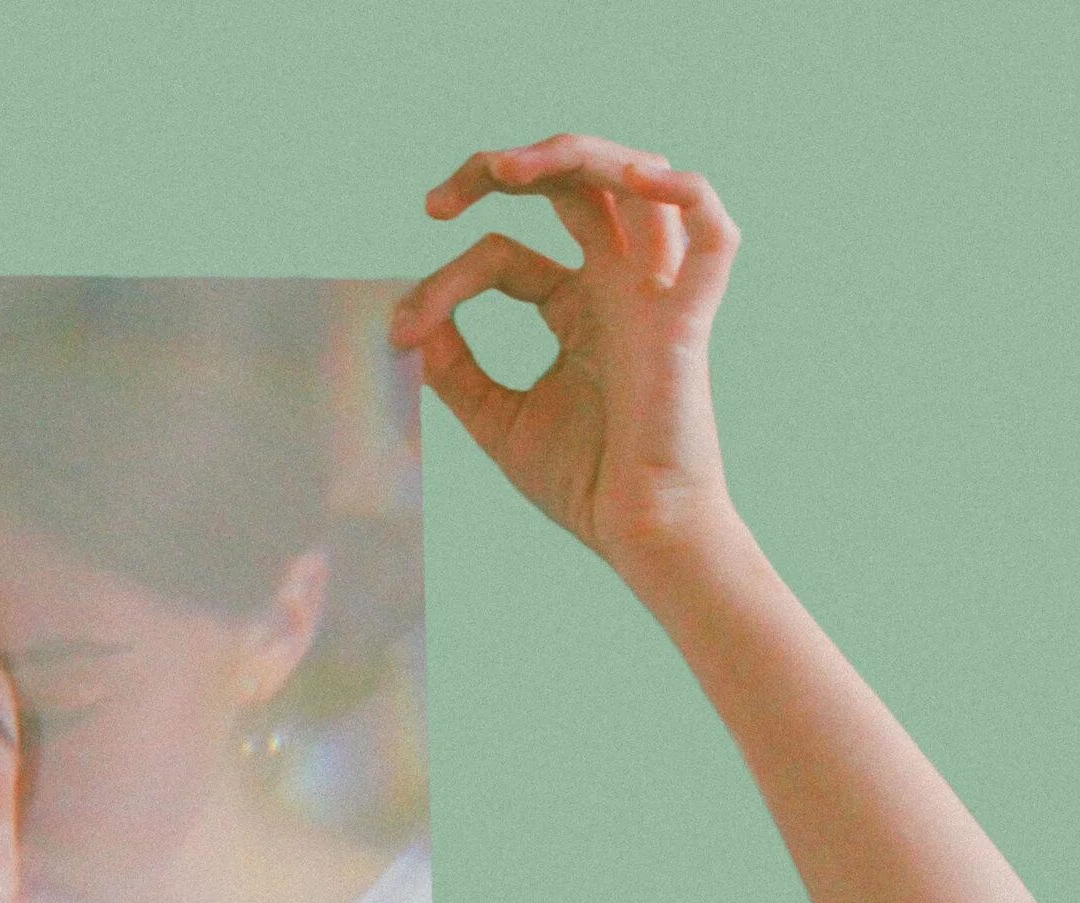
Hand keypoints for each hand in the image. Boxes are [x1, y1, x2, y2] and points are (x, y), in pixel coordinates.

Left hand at [389, 135, 743, 574]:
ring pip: (636, 182)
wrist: (636, 535)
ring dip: (573, 157)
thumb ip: (455, 370)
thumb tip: (410, 324)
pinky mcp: (686, 321)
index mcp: (577, 306)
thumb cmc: (582, 483)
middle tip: (436, 199)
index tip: (399, 332)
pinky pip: (715, 236)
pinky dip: (688, 194)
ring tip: (502, 169)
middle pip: (574, 185)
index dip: (444, 283)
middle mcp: (618, 287)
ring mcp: (654, 296)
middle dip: (504, 170)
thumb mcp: (496, 419)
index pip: (503, 257)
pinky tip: (640, 177)